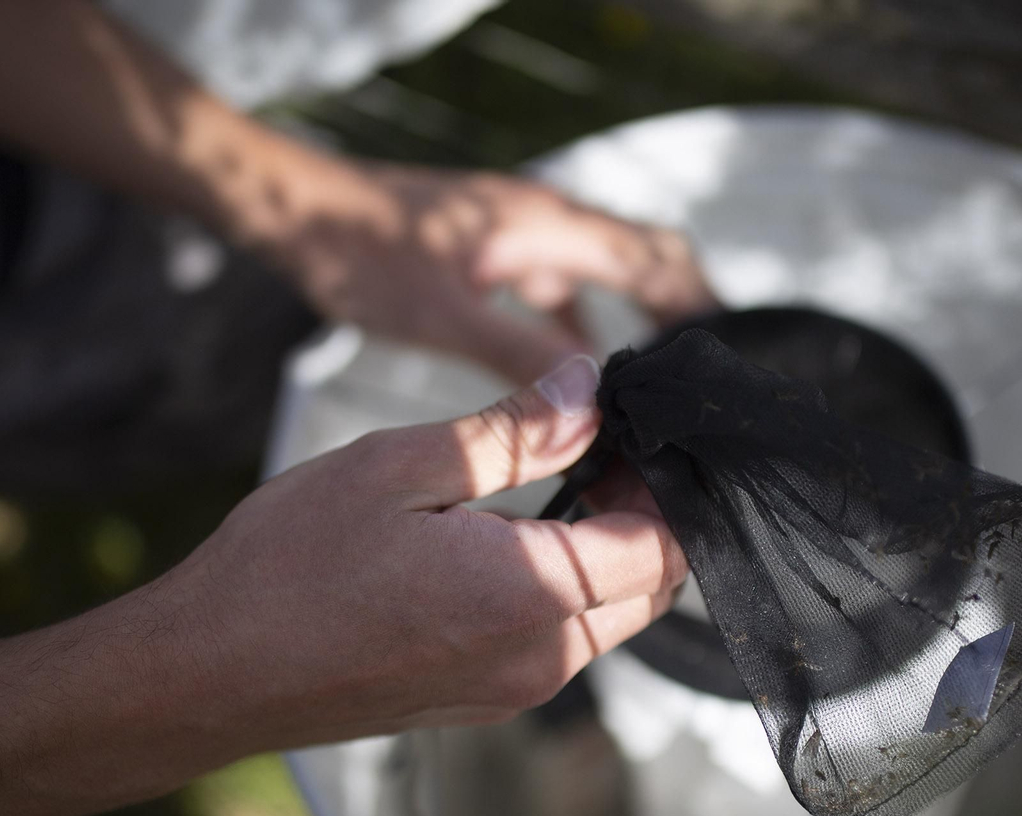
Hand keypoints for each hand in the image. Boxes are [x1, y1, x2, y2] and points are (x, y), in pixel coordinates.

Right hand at [158, 354, 688, 751]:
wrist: (210, 674)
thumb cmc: (288, 569)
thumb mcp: (400, 467)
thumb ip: (510, 432)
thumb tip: (586, 389)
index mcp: (533, 595)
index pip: (666, 545)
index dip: (668, 480)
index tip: (632, 428)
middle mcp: (541, 659)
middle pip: (651, 588)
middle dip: (648, 517)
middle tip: (598, 446)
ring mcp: (513, 690)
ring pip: (610, 618)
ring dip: (606, 553)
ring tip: (551, 483)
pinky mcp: (481, 702)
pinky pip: (560, 643)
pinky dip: (564, 589)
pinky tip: (508, 539)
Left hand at [238, 145, 717, 382]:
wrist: (291, 208)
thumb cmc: (358, 250)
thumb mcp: (443, 316)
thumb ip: (517, 356)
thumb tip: (590, 401)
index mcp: (545, 226)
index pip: (653, 259)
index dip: (699, 305)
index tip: (730, 358)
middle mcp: (543, 219)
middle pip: (643, 256)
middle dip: (681, 310)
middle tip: (704, 379)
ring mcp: (519, 231)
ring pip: (602, 271)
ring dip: (633, 318)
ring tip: (656, 386)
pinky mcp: (493, 248)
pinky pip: (560, 283)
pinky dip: (582, 323)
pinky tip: (575, 377)